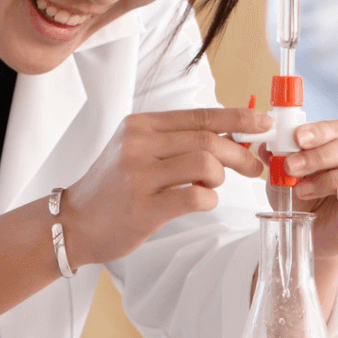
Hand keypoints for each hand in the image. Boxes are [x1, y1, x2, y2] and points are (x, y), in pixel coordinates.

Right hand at [62, 107, 269, 268]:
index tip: (263, 124)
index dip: (237, 119)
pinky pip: (195, 196)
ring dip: (221, 177)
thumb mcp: (137, 151)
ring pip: (205, 163)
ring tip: (212, 185)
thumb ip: (177, 142)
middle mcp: (138, 144)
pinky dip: (209, 199)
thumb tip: (231, 139)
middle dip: (240, 153)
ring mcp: (138, 175)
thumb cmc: (112, 188)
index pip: (199, 115)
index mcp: (140, 125)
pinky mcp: (143, 207)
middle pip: (207, 139)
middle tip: (255, 167)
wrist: (74, 222)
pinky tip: (202, 201)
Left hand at [282, 119, 337, 263]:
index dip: (319, 131)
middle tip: (291, 167)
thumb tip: (264, 146)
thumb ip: (277, 158)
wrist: (311, 231)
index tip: (297, 138)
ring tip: (302, 190)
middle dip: (318, 156)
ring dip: (328, 179)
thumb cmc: (304, 195)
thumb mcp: (284, 175)